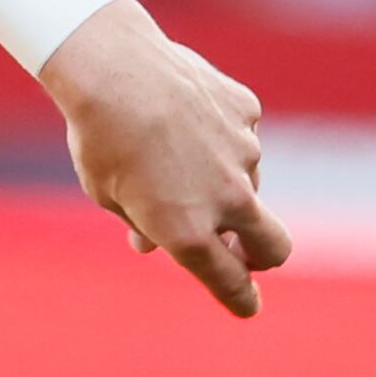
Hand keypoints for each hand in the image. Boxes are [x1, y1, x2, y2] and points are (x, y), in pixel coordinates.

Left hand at [42, 3, 287, 317]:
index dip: (240, 299)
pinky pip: (240, 136)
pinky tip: (183, 116)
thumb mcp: (110, 195)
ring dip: (222, 183)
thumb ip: (144, 225)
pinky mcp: (248, 114)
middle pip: (274, 246)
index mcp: (189, 233)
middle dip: (263, 257)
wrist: (114, 71)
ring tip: (171, 153)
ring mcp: (246, 154)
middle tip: (244, 252)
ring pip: (248, 183)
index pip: (230, 282)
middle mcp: (228, 199)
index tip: (248, 305)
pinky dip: (218, 136)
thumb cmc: (101, 141)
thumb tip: (152, 244)